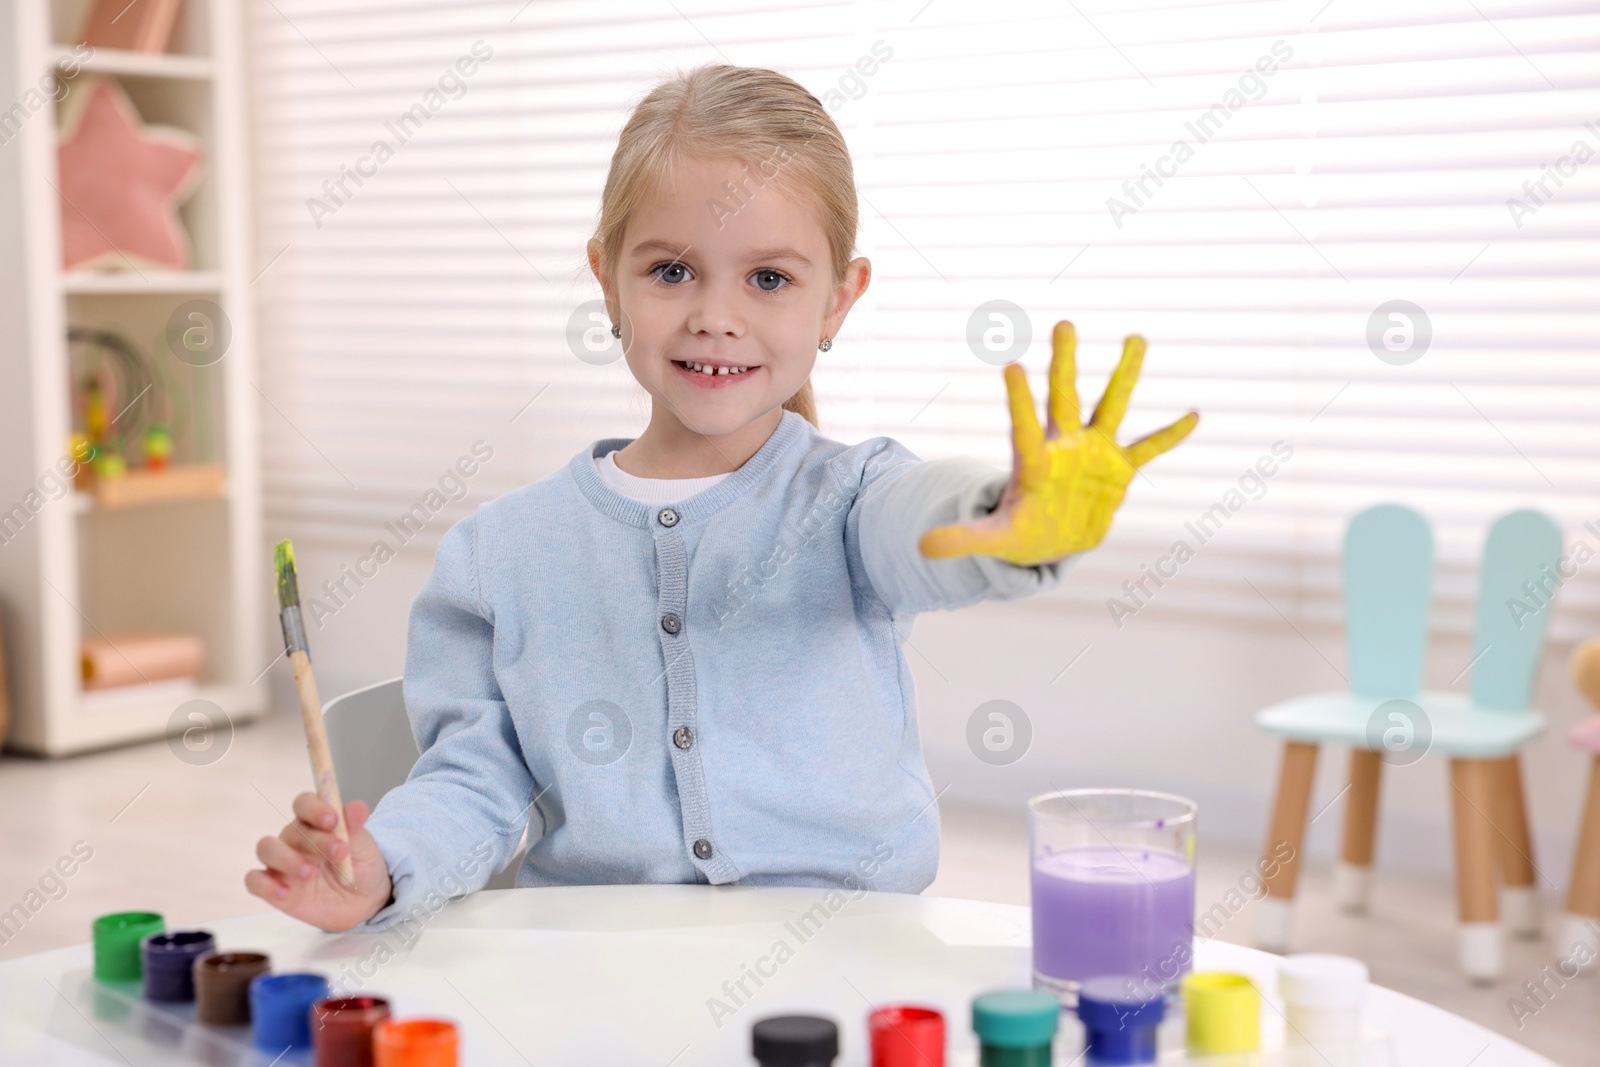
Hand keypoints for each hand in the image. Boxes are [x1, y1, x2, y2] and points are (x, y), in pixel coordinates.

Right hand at [246, 792, 391, 931]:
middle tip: (338, 852)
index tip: (332, 820)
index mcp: (315, 821)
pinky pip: (255, 881)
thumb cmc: (361, 865)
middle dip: (314, 841)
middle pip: (291, 830)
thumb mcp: (363, 847)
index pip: (305, 803)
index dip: (315, 808)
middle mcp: (294, 838)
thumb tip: (358, 807)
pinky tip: (285, 893)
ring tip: (310, 873)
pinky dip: (266, 886)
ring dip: (287, 859)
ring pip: (266, 849)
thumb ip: (355, 828)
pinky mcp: (274, 887)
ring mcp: (281, 862)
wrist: (363, 901)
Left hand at [920, 320, 1197, 566]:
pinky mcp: (1119, 468)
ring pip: (1111, 406)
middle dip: (1064, 364)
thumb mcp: (993, 539)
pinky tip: (1194, 415)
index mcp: (1033, 462)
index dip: (1019, 400)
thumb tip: (921, 547)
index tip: (1012, 365)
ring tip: (1136, 336)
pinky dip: (1170, 435)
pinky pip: (1149, 448)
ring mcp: (1094, 453)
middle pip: (1064, 399)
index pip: (1024, 426)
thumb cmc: (1021, 532)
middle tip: (1063, 324)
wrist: (1052, 538)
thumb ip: (962, 539)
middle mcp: (1064, 446)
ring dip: (1125, 374)